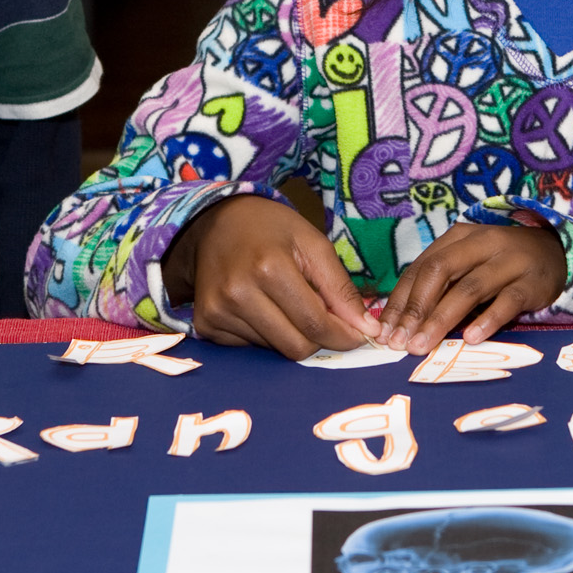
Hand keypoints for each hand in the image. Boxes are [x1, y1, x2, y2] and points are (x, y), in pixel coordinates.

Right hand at [164, 195, 379, 359]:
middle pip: (295, 346)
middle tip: (326, 320)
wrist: (214, 222)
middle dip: (319, 339)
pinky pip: (250, 347)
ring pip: (275, 350)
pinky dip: (265, 333)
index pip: (315, 324)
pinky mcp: (204, 323)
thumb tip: (367, 328)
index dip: (343, 336)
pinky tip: (261, 307)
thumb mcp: (313, 243)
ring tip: (286, 302)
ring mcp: (217, 311)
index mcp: (269, 268)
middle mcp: (238, 293)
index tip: (358, 335)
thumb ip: (341, 288)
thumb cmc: (270, 229)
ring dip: (291, 333)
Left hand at [378, 221, 564, 353]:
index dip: (400, 301)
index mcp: (458, 238)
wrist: (555, 253)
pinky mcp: (532, 282)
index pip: (421, 268)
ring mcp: (509, 261)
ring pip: (469, 288)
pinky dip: (488, 320)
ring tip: (424, 345)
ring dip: (442, 318)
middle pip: (440, 272)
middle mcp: (481, 243)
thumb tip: (399, 323)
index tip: (385, 332)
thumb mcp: (468, 266)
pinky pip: (508, 302)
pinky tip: (472, 338)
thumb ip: (440, 287)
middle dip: (415, 309)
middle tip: (400, 342)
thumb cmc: (500, 265)